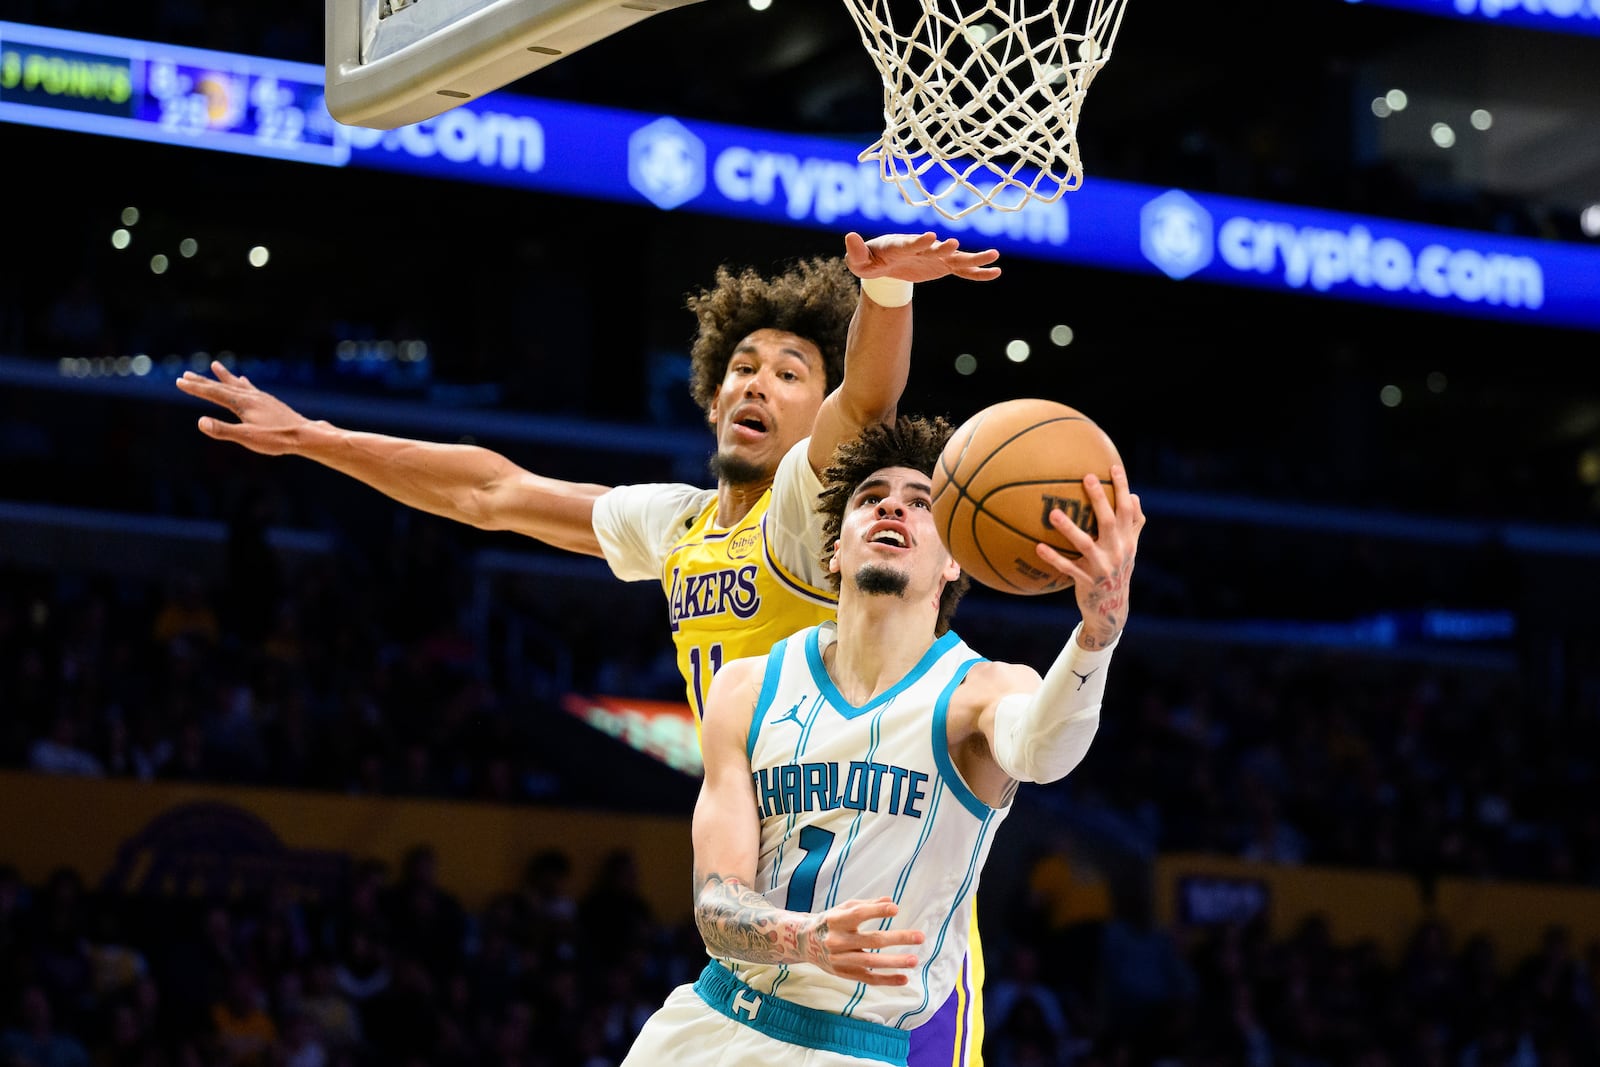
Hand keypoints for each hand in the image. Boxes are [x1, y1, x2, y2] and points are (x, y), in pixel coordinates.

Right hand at [175, 361, 309, 455]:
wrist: (306, 436)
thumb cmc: (277, 439)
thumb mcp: (248, 437)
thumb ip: (223, 430)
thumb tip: (200, 422)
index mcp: (242, 403)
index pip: (213, 393)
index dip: (195, 388)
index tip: (179, 381)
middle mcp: (251, 396)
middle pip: (222, 386)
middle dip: (203, 381)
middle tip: (186, 375)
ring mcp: (261, 398)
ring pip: (237, 384)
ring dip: (224, 377)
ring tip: (215, 366)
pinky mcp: (270, 402)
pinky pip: (251, 388)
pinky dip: (243, 383)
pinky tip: (243, 380)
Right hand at [799, 896, 924, 985]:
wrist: (804, 943)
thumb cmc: (830, 921)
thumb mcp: (843, 908)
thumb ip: (867, 905)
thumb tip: (891, 901)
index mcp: (836, 920)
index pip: (858, 915)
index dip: (877, 911)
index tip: (895, 909)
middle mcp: (837, 941)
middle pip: (871, 940)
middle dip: (898, 938)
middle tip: (920, 937)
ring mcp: (840, 959)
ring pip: (872, 962)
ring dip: (895, 962)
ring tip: (914, 960)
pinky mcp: (844, 973)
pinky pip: (868, 979)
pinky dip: (886, 980)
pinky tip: (904, 979)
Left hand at [844, 231, 1001, 283]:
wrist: (884, 263)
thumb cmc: (870, 260)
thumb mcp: (859, 261)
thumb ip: (856, 252)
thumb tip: (849, 237)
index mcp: (901, 245)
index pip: (911, 243)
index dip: (920, 241)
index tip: (930, 237)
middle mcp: (922, 248)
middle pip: (936, 249)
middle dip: (945, 248)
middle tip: (956, 245)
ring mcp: (935, 257)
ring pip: (957, 258)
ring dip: (974, 258)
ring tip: (994, 255)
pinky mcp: (943, 266)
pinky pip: (963, 271)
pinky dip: (978, 273)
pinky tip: (996, 273)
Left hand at [1037, 464, 1142, 648]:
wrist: (1111, 609)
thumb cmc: (1117, 570)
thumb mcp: (1129, 548)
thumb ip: (1133, 524)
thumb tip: (1135, 496)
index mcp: (1127, 540)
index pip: (1127, 510)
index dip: (1122, 488)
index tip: (1112, 467)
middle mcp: (1118, 552)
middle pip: (1109, 521)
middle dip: (1099, 499)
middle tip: (1086, 478)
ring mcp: (1102, 568)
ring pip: (1085, 545)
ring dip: (1069, 529)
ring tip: (1053, 513)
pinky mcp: (1086, 582)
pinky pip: (1068, 568)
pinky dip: (1053, 558)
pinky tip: (1038, 546)